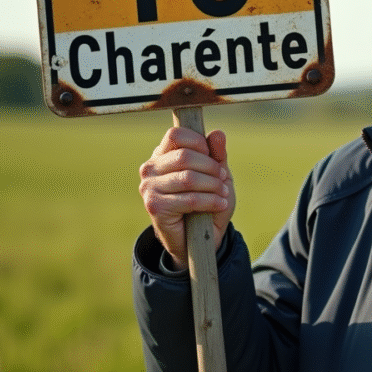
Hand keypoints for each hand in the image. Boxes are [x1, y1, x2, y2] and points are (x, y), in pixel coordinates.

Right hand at [138, 127, 234, 269]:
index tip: (214, 158)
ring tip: (222, 193)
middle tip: (223, 178)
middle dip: (211, 167)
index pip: (176, 134)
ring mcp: (149, 188)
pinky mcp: (154, 207)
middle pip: (184, 156)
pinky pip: (189, 199)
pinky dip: (210, 201)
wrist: (201, 238)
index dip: (199, 143)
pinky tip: (219, 204)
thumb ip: (217, 154)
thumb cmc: (208, 201)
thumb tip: (218, 133)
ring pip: (188, 178)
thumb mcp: (217, 174)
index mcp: (162, 154)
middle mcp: (150, 169)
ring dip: (213, 186)